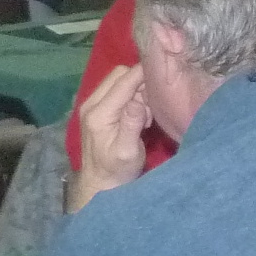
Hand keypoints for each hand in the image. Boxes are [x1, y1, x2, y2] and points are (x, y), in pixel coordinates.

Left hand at [70, 64, 149, 209]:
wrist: (99, 182)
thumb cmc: (117, 170)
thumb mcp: (128, 152)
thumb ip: (131, 125)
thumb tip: (137, 101)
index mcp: (99, 113)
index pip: (123, 81)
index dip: (143, 73)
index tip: (164, 72)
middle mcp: (91, 104)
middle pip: (118, 74)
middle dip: (140, 82)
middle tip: (154, 103)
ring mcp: (92, 105)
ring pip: (118, 80)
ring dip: (136, 89)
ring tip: (145, 114)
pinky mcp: (97, 108)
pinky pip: (117, 90)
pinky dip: (131, 95)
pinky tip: (138, 115)